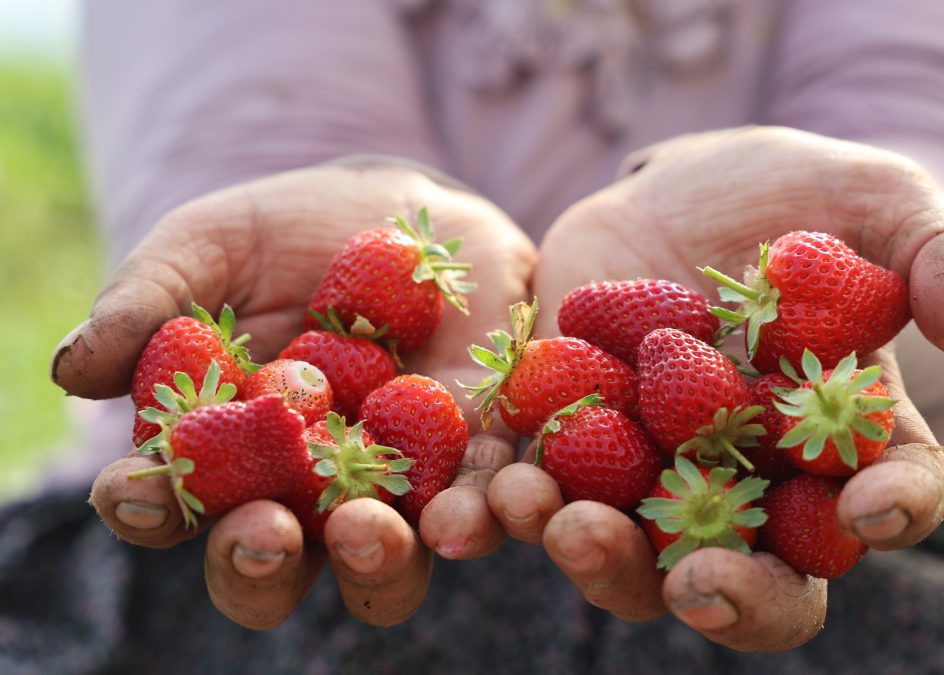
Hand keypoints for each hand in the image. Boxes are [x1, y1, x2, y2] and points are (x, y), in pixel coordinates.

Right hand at [51, 161, 536, 628]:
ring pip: (377, 562)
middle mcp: (302, 492)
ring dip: (370, 561)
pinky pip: (477, 508)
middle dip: (257, 562)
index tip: (138, 489)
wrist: (408, 212)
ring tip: (365, 530)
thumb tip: (71, 371)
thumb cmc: (290, 232)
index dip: (149, 507)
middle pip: (270, 563)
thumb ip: (149, 303)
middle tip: (262, 533)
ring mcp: (392, 488)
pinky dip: (474, 516)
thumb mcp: (211, 246)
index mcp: (223, 453)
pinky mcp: (474, 463)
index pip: (173, 503)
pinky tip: (467, 508)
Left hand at [488, 126, 943, 650]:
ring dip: (599, 556)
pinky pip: (540, 493)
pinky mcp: (567, 445)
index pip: (886, 502)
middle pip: (754, 575)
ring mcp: (653, 475)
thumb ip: (940, 255)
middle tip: (697, 578)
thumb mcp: (880, 202)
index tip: (875, 509)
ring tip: (564, 522)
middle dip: (729, 590)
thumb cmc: (796, 201)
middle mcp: (751, 485)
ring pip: (635, 554)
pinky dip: (513, 504)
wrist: (678, 192)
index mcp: (842, 446)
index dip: (890, 513)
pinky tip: (494, 493)